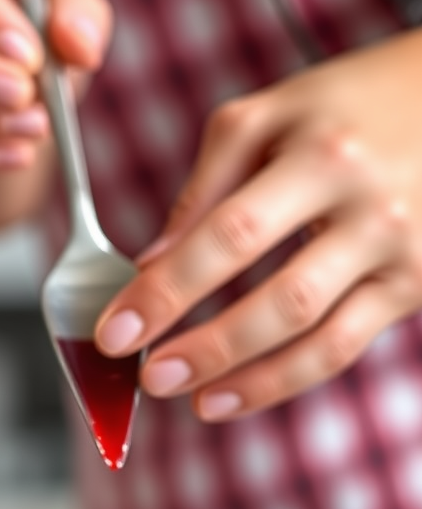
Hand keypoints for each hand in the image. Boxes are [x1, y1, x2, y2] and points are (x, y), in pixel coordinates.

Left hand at [94, 28, 421, 420]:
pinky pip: (344, 347)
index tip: (115, 331)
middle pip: (281, 298)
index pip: (229, 235)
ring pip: (318, 336)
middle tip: (148, 376)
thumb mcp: (268, 118)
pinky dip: (283, 380)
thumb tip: (148, 266)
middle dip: (207, 346)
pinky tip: (230, 397)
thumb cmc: (344, 108)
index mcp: (320, 155)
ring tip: (187, 399)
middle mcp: (369, 207)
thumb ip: (203, 189)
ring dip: (246, 378)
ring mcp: (401, 252)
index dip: (167, 291)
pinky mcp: (417, 285)